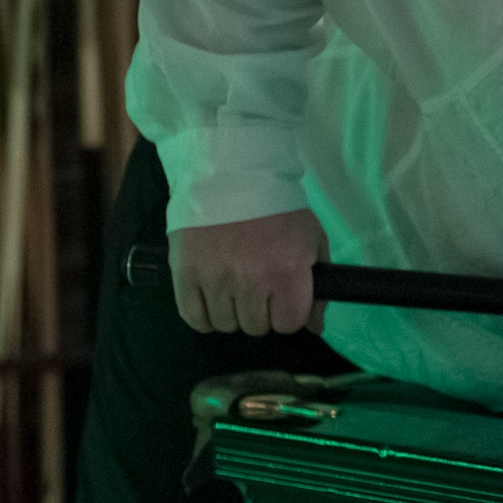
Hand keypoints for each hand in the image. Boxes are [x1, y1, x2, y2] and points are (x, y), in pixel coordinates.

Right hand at [168, 209, 329, 336]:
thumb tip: (314, 327)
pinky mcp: (185, 275)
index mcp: (286, 272)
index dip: (288, 313)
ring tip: (234, 284)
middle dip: (261, 311)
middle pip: (256, 326)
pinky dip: (205, 315)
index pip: (289, 324)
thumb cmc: (278, 209)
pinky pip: (195, 319)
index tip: (284, 298)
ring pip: (226, 325)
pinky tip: (213, 297)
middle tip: (258, 284)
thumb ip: (317, 287)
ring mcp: (215, 280)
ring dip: (233, 312)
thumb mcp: (311, 241)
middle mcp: (250, 281)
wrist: (233, 175)